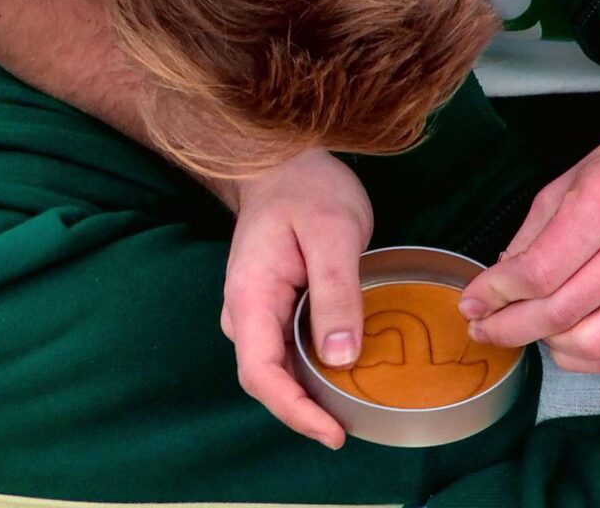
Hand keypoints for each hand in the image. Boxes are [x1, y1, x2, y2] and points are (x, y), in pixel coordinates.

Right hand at [220, 148, 372, 448]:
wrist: (283, 165)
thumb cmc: (308, 190)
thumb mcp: (333, 233)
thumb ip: (336, 293)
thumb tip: (340, 358)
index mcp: (251, 296)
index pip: (262, 373)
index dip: (296, 411)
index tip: (333, 434)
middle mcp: (244, 312)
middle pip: (268, 379)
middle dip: (307, 410)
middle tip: (354, 427)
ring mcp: (255, 312)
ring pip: (278, 368)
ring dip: (311, 393)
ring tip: (356, 406)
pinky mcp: (272, 309)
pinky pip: (288, 350)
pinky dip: (314, 369)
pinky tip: (346, 373)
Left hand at [460, 123, 599, 372]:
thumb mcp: (573, 178)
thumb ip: (532, 233)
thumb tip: (498, 282)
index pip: (537, 271)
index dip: (494, 294)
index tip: (472, 303)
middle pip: (559, 312)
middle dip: (507, 327)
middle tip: (484, 327)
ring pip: (589, 343)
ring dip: (544, 345)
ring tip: (527, 328)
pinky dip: (581, 357)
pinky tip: (561, 340)